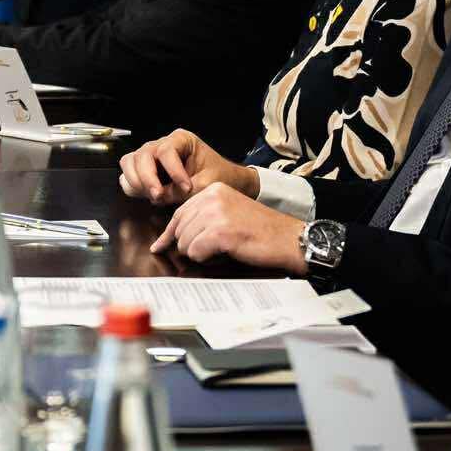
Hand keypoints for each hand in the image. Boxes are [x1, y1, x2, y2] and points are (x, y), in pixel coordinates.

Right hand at [118, 130, 256, 205]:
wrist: (222, 179)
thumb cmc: (218, 175)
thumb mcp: (207, 183)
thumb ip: (182, 190)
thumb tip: (159, 196)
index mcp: (181, 140)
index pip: (167, 151)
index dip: (173, 171)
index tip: (186, 188)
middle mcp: (162, 144)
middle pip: (142, 155)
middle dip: (148, 178)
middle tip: (158, 196)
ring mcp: (150, 156)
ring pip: (129, 162)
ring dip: (136, 181)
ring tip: (154, 196)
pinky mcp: (143, 169)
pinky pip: (127, 174)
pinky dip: (132, 185)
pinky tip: (146, 195)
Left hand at [150, 184, 305, 270]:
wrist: (290, 239)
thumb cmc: (262, 231)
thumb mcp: (230, 213)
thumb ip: (203, 218)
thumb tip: (171, 238)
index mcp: (213, 190)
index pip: (179, 213)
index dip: (169, 234)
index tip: (160, 246)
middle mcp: (212, 197)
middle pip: (179, 229)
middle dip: (187, 246)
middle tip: (209, 252)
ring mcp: (216, 214)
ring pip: (184, 243)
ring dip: (198, 254)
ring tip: (221, 251)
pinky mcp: (220, 232)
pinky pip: (195, 253)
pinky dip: (206, 260)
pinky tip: (223, 255)